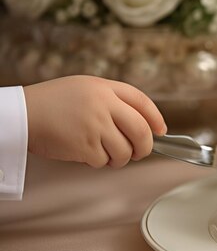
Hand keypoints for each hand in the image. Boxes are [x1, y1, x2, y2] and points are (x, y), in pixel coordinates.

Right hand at [24, 75, 166, 167]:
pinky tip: (87, 154)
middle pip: (141, 131)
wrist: (22, 114)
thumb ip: (111, 100)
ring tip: (107, 154)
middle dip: (145, 146)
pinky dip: (100, 162)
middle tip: (139, 152)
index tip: (160, 130)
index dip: (155, 118)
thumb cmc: (52, 103)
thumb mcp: (85, 88)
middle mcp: (104, 105)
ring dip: (120, 158)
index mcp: (105, 88)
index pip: (142, 102)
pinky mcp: (85, 146)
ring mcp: (96, 126)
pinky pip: (105, 161)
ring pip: (125, 151)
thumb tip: (140, 124)